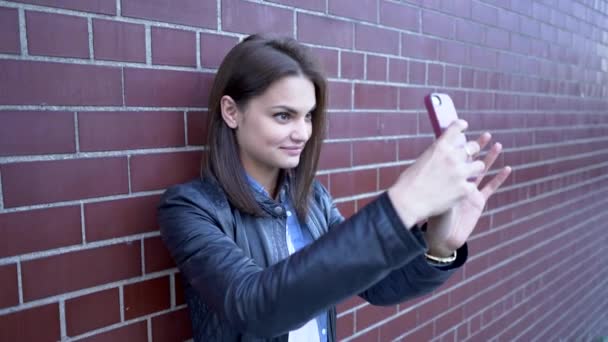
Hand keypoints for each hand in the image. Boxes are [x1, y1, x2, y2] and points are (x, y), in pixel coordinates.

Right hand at [388, 120, 485, 227]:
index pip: (456, 127)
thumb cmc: (409, 183)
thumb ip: (437, 155)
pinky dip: (466, 189)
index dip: (461, 125)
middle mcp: (452, 156)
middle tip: (472, 151)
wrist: (408, 202)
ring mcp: (460, 173)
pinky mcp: (464, 189)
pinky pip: (472, 186)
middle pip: (473, 146)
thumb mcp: (422, 161)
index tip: (464, 125)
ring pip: (479, 166)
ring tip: (469, 173)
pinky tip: (458, 192)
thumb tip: (445, 153)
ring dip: (474, 168)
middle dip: (473, 148)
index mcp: (440, 147)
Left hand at [424, 132, 511, 256]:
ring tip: (496, 144)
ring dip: (489, 158)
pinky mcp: (479, 201)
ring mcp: (470, 190)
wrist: (440, 236)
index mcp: (446, 177)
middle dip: (476, 148)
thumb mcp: (433, 193)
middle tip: (484, 135)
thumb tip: (435, 162)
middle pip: (469, 161)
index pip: (454, 157)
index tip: (464, 132)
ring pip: (481, 170)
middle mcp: (458, 181)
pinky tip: (507, 168)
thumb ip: (438, 180)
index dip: (460, 146)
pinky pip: (490, 187)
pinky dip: (499, 178)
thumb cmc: (432, 216)